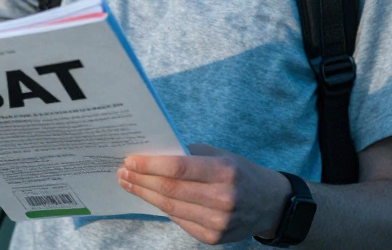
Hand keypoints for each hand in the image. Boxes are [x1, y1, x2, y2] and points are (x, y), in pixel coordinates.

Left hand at [116, 143, 290, 244]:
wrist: (268, 203)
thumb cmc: (237, 172)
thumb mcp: (218, 155)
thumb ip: (187, 154)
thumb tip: (149, 154)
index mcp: (225, 172)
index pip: (178, 168)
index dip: (150, 165)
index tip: (129, 160)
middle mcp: (224, 198)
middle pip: (170, 189)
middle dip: (141, 180)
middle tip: (122, 172)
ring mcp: (219, 222)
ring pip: (170, 207)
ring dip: (144, 194)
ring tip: (128, 183)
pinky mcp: (213, 237)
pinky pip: (179, 220)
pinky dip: (161, 207)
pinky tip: (148, 197)